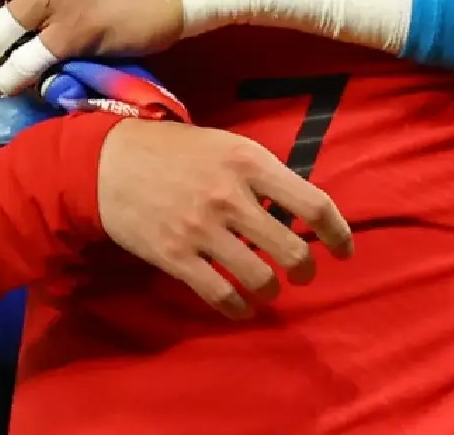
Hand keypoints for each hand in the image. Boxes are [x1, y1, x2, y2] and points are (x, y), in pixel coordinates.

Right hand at [97, 121, 351, 319]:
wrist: (110, 162)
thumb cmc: (176, 151)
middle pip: (291, 249)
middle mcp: (231, 196)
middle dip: (305, 269)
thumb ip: (263, 174)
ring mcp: (202, 229)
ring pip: (260, 278)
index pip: (313, 202)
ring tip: (269, 288)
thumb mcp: (228, 145)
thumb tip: (299, 209)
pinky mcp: (176, 257)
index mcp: (250, 161)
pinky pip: (220, 295)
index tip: (344, 250)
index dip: (337, 232)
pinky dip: (239, 308)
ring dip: (271, 290)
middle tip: (302, 273)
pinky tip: (242, 306)